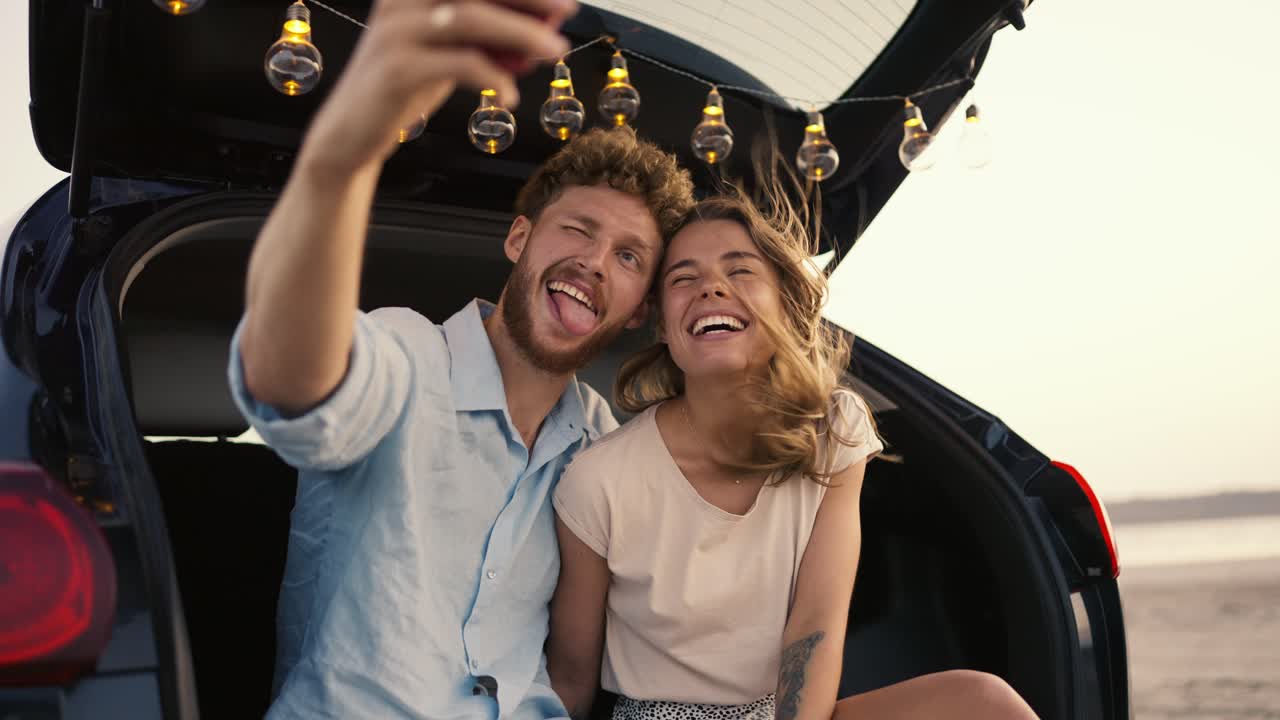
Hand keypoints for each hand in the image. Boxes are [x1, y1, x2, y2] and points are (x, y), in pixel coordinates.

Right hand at [300, 0, 576, 174]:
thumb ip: (487, 37)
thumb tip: (546, 30)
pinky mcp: (396, 68)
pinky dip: (493, 77)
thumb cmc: (408, 85)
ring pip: (470, 17)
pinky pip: (458, 64)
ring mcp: (395, 31)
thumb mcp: (450, 52)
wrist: (353, 131)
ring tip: (555, 51)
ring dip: (521, 33)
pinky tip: (510, 96)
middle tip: (565, 13)